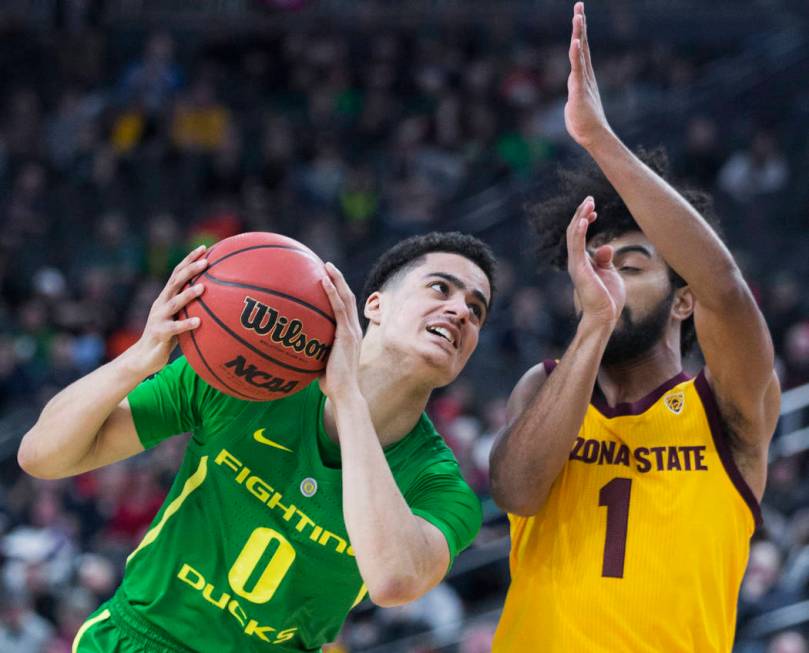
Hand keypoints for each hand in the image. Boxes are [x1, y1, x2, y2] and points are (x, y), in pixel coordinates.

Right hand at [126, 245, 207, 376]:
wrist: (143, 358)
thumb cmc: (167, 336)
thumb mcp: (178, 317)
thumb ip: (191, 306)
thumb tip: (218, 298)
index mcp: (166, 297)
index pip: (178, 273)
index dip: (189, 259)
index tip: (204, 248)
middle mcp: (161, 303)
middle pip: (175, 282)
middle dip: (190, 269)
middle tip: (206, 261)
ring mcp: (159, 318)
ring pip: (174, 302)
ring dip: (188, 294)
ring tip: (203, 288)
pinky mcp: (159, 333)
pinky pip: (174, 328)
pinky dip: (186, 324)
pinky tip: (199, 321)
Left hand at [320, 262, 362, 401]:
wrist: (344, 393)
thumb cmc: (331, 384)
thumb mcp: (320, 363)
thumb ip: (311, 352)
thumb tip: (291, 348)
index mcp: (349, 334)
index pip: (346, 307)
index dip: (339, 291)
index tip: (328, 279)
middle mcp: (353, 329)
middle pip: (348, 297)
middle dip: (338, 279)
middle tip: (326, 265)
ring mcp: (352, 330)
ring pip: (346, 298)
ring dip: (336, 279)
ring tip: (326, 265)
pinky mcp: (347, 334)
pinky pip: (339, 308)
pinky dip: (332, 293)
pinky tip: (323, 281)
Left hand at [564, 2, 611, 148]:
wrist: (593, 136)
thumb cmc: (584, 124)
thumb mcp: (576, 104)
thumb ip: (574, 95)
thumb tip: (574, 96)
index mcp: (582, 77)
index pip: (580, 50)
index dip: (579, 33)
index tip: (578, 16)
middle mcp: (585, 75)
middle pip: (582, 45)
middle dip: (580, 25)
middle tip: (579, 5)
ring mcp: (583, 81)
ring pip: (580, 53)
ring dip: (579, 33)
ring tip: (578, 15)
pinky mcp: (580, 90)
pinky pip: (577, 69)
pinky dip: (577, 55)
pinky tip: (576, 42)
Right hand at [567, 197, 624, 326]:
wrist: (604, 316)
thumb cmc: (607, 298)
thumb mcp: (609, 273)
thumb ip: (605, 259)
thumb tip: (606, 246)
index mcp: (583, 262)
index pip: (580, 236)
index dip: (586, 221)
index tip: (595, 210)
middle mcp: (576, 261)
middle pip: (575, 232)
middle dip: (582, 214)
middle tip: (589, 199)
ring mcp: (576, 264)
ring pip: (574, 235)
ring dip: (581, 217)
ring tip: (588, 203)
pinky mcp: (579, 268)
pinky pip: (577, 245)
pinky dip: (580, 231)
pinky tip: (585, 219)